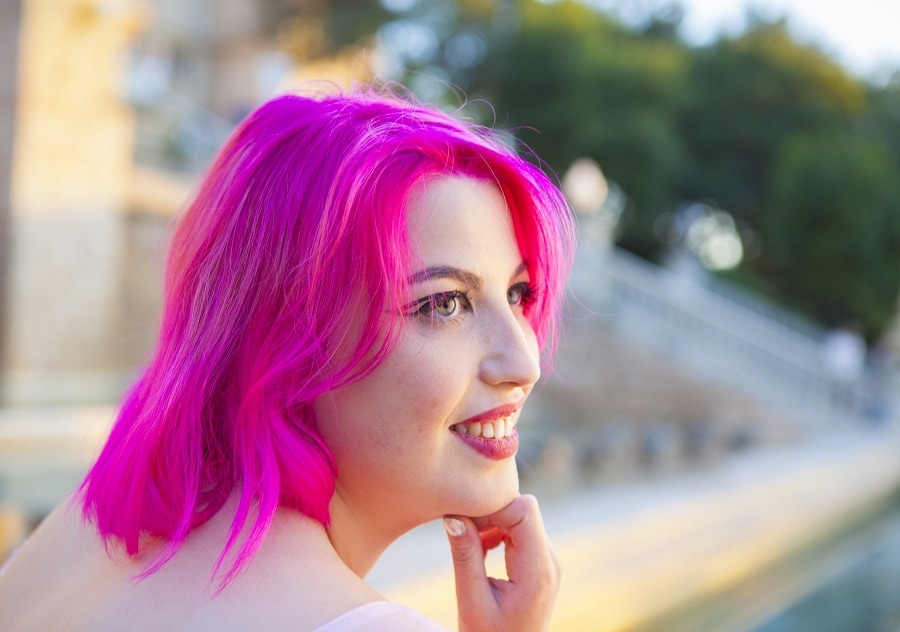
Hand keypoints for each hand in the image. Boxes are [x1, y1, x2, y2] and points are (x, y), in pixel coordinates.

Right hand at [443, 495, 560, 631]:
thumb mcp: (471, 601)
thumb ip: (465, 556)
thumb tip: (453, 515)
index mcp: (538, 570)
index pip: (524, 510)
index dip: (492, 505)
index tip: (464, 519)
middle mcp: (550, 560)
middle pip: (524, 509)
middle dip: (490, 512)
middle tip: (462, 530)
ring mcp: (547, 560)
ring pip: (521, 516)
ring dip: (493, 521)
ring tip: (470, 544)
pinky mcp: (540, 562)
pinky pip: (521, 530)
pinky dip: (498, 531)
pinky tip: (482, 549)